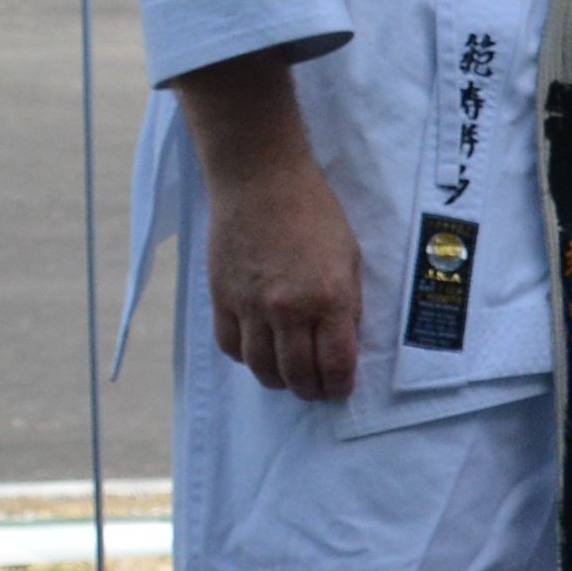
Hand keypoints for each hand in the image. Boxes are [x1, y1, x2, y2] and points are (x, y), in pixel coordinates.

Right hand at [173, 52, 363, 399]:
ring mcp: (250, 306)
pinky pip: (231, 346)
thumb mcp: (350, 257)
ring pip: (261, 368)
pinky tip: (259, 351)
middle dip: (310, 390)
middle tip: (316, 389)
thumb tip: (344, 344)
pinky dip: (246, 357)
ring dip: (278, 380)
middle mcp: (288, 309)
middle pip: (297, 375)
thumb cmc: (314, 212)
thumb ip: (348, 304)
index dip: (340, 386)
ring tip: (289, 376)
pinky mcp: (221, 298)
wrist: (261, 180)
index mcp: (329, 298)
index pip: (335, 365)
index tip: (341, 389)